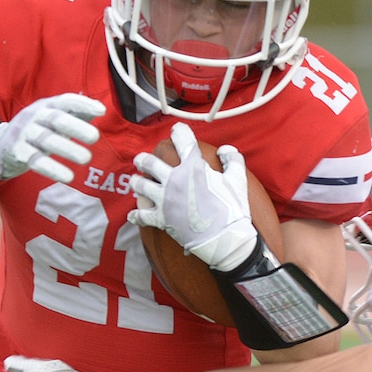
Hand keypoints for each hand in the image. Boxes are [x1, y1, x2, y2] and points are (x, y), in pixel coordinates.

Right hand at [0, 94, 105, 183]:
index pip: (65, 101)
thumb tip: (100, 109)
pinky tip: (68, 177)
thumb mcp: (52, 120)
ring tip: (86, 159)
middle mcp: (34, 116)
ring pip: (46, 140)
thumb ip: (75, 115)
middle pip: (56, 119)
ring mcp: (24, 134)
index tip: (101, 111)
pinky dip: (52, 169)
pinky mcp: (18, 153)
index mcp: (45, 106)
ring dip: (67, 149)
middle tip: (95, 136)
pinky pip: (36, 161)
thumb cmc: (36, 131)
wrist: (1, 146)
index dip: (82, 105)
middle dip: (76, 126)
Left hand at [128, 121, 257, 271]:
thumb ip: (233, 159)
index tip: (176, 131)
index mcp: (192, 166)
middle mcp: (174, 180)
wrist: (225, 240)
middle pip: (150, 163)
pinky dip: (136, 215)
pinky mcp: (161, 219)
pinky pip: (141, 215)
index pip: (182, 139)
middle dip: (143, 160)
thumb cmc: (232, 210)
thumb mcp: (238, 179)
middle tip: (141, 160)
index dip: (179, 131)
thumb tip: (225, 150)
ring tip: (136, 182)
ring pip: (140, 185)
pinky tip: (133, 214)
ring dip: (137, 183)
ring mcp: (165, 200)